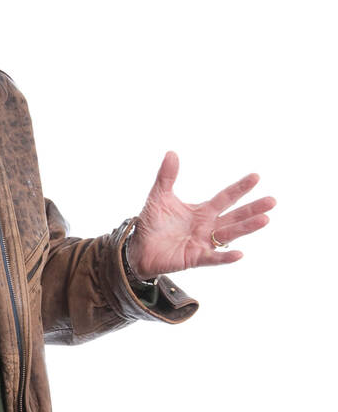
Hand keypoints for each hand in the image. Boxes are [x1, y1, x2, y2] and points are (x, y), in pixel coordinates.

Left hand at [126, 151, 275, 278]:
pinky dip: (225, 257)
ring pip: (229, 235)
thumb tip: (172, 153)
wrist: (139, 248)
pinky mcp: (195, 258)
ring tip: (265, 219)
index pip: (226, 198)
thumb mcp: (159, 197)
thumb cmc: (152, 223)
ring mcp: (204, 243)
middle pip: (235, 216)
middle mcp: (208, 227)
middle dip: (253, 209)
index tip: (256, 177)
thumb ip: (167, 177)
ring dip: (246, 228)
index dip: (240, 188)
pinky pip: (213, 258)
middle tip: (272, 201)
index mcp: (203, 211)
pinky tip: (240, 254)